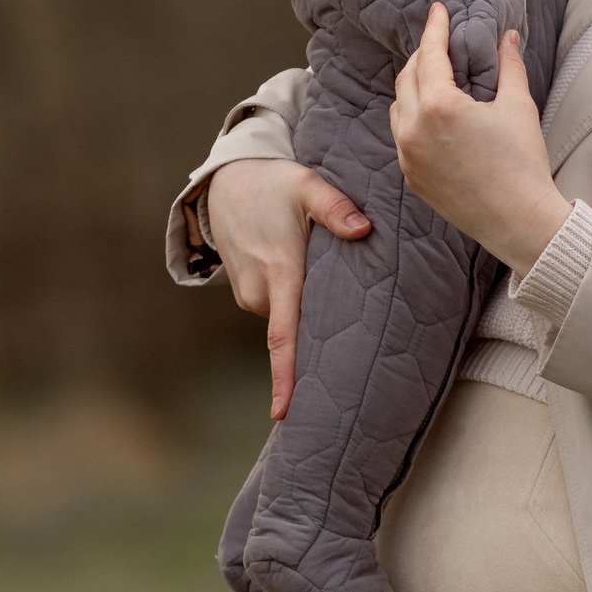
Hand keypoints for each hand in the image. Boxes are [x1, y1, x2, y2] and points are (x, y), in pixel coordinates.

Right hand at [207, 157, 370, 423]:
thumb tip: (364, 230)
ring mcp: (250, 293)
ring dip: (307, 311)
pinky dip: (294, 302)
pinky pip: (278, 306)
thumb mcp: (307, 185)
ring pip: (287, 316)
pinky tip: (308, 286)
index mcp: (279, 273)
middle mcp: (260, 292)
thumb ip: (335, 207)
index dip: (286, 376)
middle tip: (351, 353)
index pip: (283, 336)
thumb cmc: (273, 183)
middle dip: (318, 342)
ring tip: (332, 292)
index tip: (285, 411)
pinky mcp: (248, 291)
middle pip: (295, 329)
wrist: (227, 181)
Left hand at [391, 6, 571, 271]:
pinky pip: (402, 136)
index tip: (438, 10)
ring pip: (399, 107)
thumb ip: (509, 65)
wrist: (519, 221)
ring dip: (413, 86)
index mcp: (440, 106)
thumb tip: (507, 36)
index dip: (435, 29)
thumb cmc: (523, 163)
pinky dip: (412, 117)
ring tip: (435, 76)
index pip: (430, 55)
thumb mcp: (518, 106)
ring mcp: (408, 155)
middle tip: (441, 42)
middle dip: (423, 55)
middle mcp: (414, 129)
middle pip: (408, 77)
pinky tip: (431, 115)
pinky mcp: (411, 177)